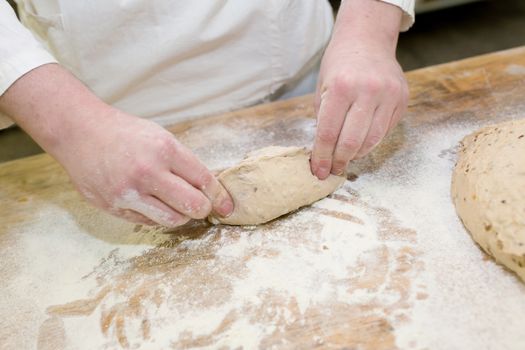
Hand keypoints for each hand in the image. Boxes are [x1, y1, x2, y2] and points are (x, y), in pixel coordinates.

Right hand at [58, 112, 233, 226]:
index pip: (204, 180)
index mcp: (164, 149)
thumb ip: (185, 163)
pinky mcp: (113, 207)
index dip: (219, 195)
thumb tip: (212, 188)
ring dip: (181, 215)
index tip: (226, 205)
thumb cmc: (126, 133)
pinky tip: (151, 201)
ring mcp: (128, 192)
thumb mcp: (161, 137)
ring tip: (176, 203)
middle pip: (193, 206)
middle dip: (203, 208)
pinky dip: (157, 215)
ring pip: (173, 220)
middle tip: (201, 205)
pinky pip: (148, 222)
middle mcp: (147, 172)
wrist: (80, 132)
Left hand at [310, 0, 408, 178]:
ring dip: (356, 155)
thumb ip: (323, 120)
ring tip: (346, 158)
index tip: (318, 171)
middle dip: (339, 161)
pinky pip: (385, 131)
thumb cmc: (339, 65)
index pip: (328, 133)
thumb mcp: (322, 89)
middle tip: (332, 170)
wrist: (367, 39)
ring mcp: (388, 95)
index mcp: (341, 87)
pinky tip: (361, 143)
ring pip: (372, 141)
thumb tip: (323, 155)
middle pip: (351, 142)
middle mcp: (367, 91)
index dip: (322, 157)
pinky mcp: (401, 99)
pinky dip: (371, 142)